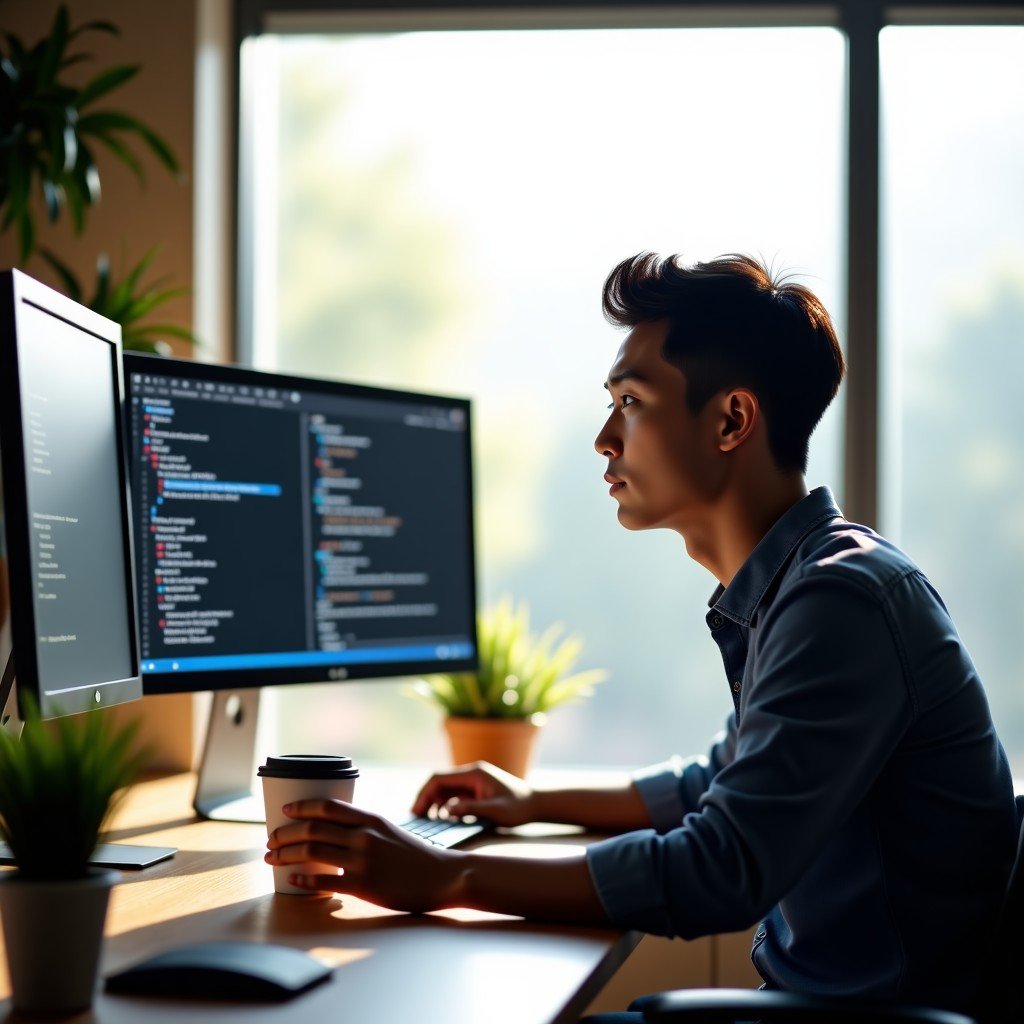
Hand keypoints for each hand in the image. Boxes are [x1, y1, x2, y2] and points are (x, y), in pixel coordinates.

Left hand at [265, 799, 463, 911]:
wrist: (443, 875)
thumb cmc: (417, 856)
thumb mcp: (390, 831)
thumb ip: (365, 829)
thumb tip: (335, 832)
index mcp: (370, 819)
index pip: (328, 806)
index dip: (302, 807)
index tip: (284, 811)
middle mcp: (364, 835)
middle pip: (313, 828)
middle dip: (286, 833)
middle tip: (271, 839)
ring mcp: (363, 860)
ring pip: (313, 852)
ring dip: (287, 854)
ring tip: (272, 858)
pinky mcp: (364, 885)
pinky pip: (325, 881)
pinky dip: (304, 878)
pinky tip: (292, 879)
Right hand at [411, 761, 534, 826]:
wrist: (536, 803)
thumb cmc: (518, 808)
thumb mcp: (496, 811)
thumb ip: (471, 809)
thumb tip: (447, 810)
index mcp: (474, 774)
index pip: (439, 778)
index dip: (424, 793)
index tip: (416, 810)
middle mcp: (471, 773)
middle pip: (439, 781)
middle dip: (425, 798)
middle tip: (416, 817)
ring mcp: (473, 780)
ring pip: (444, 788)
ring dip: (433, 801)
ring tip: (426, 820)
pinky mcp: (475, 789)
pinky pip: (453, 794)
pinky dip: (444, 804)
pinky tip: (442, 818)